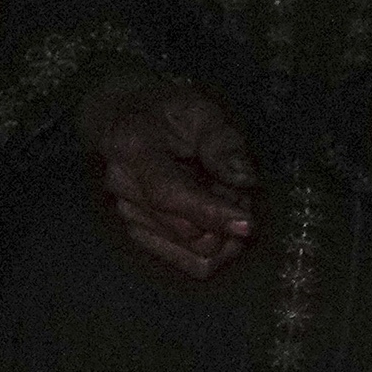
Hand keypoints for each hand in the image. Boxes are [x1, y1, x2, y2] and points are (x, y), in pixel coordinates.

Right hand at [80, 69, 257, 280]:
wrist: (124, 118)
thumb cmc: (164, 111)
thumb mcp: (198, 109)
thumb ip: (221, 142)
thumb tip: (244, 179)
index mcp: (134, 149)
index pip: (171, 194)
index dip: (211, 212)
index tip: (248, 223)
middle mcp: (124, 188)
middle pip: (186, 231)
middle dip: (226, 219)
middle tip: (240, 192)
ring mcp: (128, 214)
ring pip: (193, 252)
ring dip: (223, 233)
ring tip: (225, 201)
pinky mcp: (139, 233)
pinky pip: (188, 263)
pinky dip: (214, 248)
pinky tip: (218, 223)